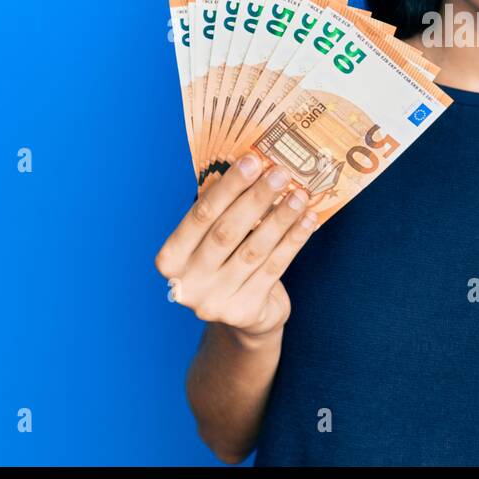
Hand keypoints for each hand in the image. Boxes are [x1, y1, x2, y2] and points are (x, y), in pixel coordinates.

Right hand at [154, 151, 321, 344]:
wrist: (242, 317)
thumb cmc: (225, 264)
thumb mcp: (212, 240)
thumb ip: (220, 210)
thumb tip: (245, 165)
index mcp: (170, 258)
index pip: (200, 215)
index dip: (228, 187)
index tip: (252, 160)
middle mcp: (187, 283)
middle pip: (227, 232)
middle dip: (256, 199)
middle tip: (281, 173)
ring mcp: (214, 301)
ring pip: (254, 251)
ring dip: (280, 218)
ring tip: (300, 194)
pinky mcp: (244, 311)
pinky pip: (274, 268)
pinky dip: (293, 241)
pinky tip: (308, 220)